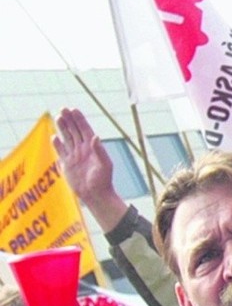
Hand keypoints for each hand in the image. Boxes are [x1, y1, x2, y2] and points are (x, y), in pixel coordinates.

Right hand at [52, 107, 128, 230]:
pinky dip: (57, 144)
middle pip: (74, 131)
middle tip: (63, 109)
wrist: (96, 195)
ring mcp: (75, 156)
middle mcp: (83, 149)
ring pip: (67, 138)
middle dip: (69, 120)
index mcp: (92, 147)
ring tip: (58, 117)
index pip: (85, 129)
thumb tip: (94, 137)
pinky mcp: (67, 165)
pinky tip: (54, 137)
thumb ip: (99, 151)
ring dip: (63, 128)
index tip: (73, 109)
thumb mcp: (104, 165)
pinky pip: (61, 152)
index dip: (79, 119)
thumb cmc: (103, 180)